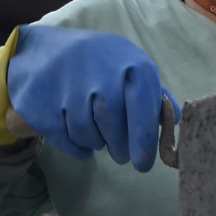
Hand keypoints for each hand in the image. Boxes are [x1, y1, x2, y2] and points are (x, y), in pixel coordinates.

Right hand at [6, 23, 178, 171]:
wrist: (42, 51)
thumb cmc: (97, 62)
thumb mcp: (129, 65)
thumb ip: (152, 92)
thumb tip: (173, 117)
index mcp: (131, 65)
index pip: (144, 113)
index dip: (144, 143)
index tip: (143, 164)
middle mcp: (101, 75)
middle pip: (116, 131)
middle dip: (120, 148)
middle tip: (121, 154)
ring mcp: (69, 90)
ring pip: (90, 138)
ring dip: (95, 142)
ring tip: (95, 129)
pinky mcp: (43, 107)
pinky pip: (68, 142)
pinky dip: (75, 145)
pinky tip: (75, 131)